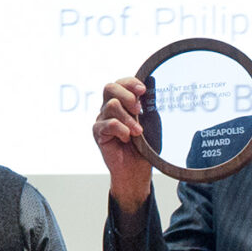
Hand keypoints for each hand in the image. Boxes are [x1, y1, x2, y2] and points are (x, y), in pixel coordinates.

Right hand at [93, 76, 153, 211]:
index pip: (121, 83)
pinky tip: (127, 139)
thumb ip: (149, 103)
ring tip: (138, 133)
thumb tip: (153, 80)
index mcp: (123, 102)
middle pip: (110, 87)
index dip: (130, 82)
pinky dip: (121, 130)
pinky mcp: (98, 132)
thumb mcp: (152, 122)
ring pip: (112, 105)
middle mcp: (110, 108)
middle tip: (138, 109)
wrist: (137, 170)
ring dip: (128, 119)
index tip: (143, 90)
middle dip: (127, 95)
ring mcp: (102, 119)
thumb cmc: (145, 146)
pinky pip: (108, 123)